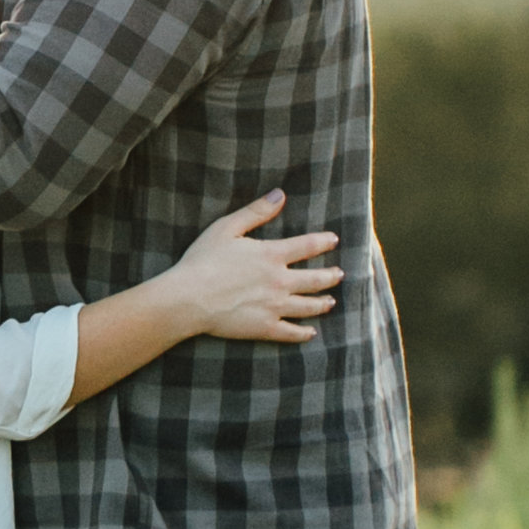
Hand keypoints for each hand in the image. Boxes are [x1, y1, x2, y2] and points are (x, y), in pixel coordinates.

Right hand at [175, 194, 341, 345]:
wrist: (189, 298)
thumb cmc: (203, 260)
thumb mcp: (227, 228)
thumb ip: (256, 212)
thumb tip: (280, 195)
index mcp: (272, 255)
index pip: (307, 246)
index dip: (324, 242)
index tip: (334, 240)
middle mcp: (280, 281)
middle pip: (315, 279)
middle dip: (331, 276)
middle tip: (339, 274)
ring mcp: (274, 307)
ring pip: (308, 306)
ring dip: (323, 303)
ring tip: (331, 302)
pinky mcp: (264, 328)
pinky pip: (291, 332)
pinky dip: (304, 333)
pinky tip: (311, 333)